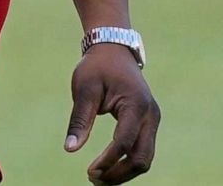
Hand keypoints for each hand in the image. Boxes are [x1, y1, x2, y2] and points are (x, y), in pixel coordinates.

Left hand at [65, 44, 160, 183]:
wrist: (113, 50)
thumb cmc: (96, 67)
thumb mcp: (84, 89)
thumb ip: (79, 120)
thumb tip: (70, 149)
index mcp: (136, 105)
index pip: (124, 142)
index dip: (108, 161)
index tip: (89, 171)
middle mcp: (150, 115)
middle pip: (142, 158)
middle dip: (119, 173)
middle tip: (93, 179)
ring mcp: (152, 120)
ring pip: (145, 158)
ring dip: (124, 172)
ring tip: (98, 177)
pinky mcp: (148, 123)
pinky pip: (142, 150)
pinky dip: (127, 162)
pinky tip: (108, 167)